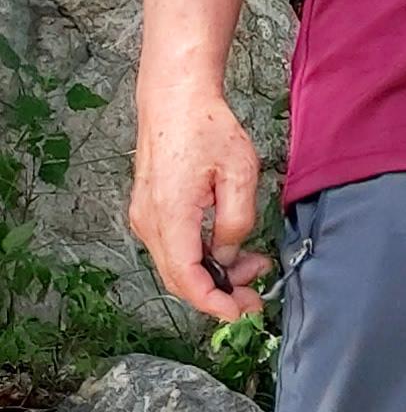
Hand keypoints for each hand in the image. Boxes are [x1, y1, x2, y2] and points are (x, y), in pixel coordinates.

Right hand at [130, 81, 269, 319]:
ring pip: (176, 266)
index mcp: (169, 215)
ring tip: (253, 266)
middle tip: (255, 295)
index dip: (214, 303)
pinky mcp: (149, 212)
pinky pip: (173, 249)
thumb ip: (236, 221)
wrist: (174, 99)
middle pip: (179, 279)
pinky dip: (200, 258)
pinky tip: (229, 250)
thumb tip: (230, 256)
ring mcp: (144, 217)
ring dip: (212, 275)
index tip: (242, 313)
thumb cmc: (206, 128)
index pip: (187, 278)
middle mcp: (149, 221)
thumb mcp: (240, 173)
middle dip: (219, 294)